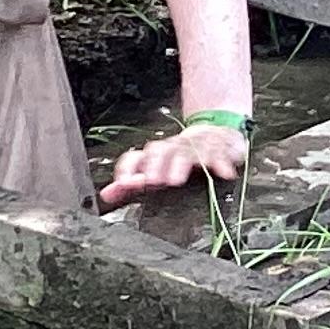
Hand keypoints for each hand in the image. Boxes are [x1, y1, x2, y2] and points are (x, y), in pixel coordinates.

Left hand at [98, 122, 247, 207]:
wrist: (214, 134)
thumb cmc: (181, 160)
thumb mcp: (156, 173)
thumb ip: (131, 186)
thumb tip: (106, 195)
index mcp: (154, 156)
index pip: (135, 158)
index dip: (127, 169)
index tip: (125, 184)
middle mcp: (172, 148)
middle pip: (159, 152)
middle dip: (154, 166)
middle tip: (151, 182)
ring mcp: (195, 146)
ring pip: (186, 151)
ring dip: (180, 165)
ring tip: (175, 180)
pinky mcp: (218, 146)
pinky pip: (218, 152)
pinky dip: (221, 162)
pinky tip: (223, 174)